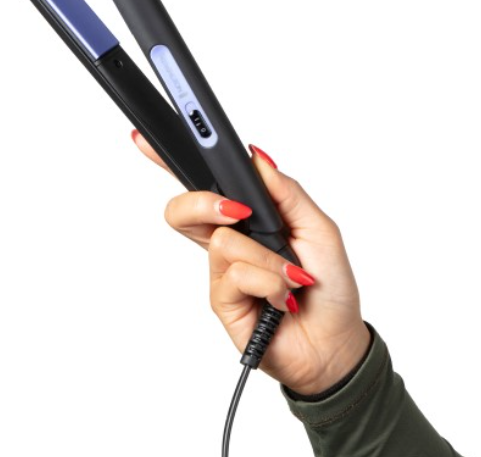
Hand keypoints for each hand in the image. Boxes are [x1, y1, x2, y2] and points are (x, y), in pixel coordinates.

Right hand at [131, 131, 370, 394]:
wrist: (336, 342)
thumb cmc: (330, 286)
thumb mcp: (319, 228)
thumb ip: (286, 193)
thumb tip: (258, 157)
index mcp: (248, 220)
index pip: (204, 186)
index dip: (170, 161)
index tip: (145, 138)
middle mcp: (229, 243)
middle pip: (183, 210)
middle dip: (203, 202)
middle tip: (239, 211)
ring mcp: (222, 273)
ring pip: (222, 241)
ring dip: (266, 258)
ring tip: (290, 276)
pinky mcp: (223, 303)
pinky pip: (234, 275)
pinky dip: (268, 282)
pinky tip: (282, 298)